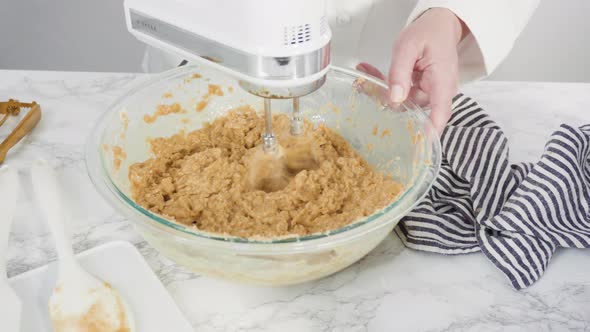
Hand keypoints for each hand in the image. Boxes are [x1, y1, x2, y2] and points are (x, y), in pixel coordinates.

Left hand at [357, 8, 466, 133]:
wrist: (440, 24)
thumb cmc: (429, 33)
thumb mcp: (408, 46)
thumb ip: (400, 72)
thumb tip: (394, 99)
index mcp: (442, 83)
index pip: (439, 115)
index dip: (427, 134)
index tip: (413, 148)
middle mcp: (438, 92)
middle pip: (412, 109)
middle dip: (385, 101)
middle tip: (362, 86)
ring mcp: (429, 92)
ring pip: (402, 101)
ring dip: (381, 89)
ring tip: (362, 73)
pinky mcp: (419, 90)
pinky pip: (401, 93)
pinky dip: (386, 83)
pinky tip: (368, 72)